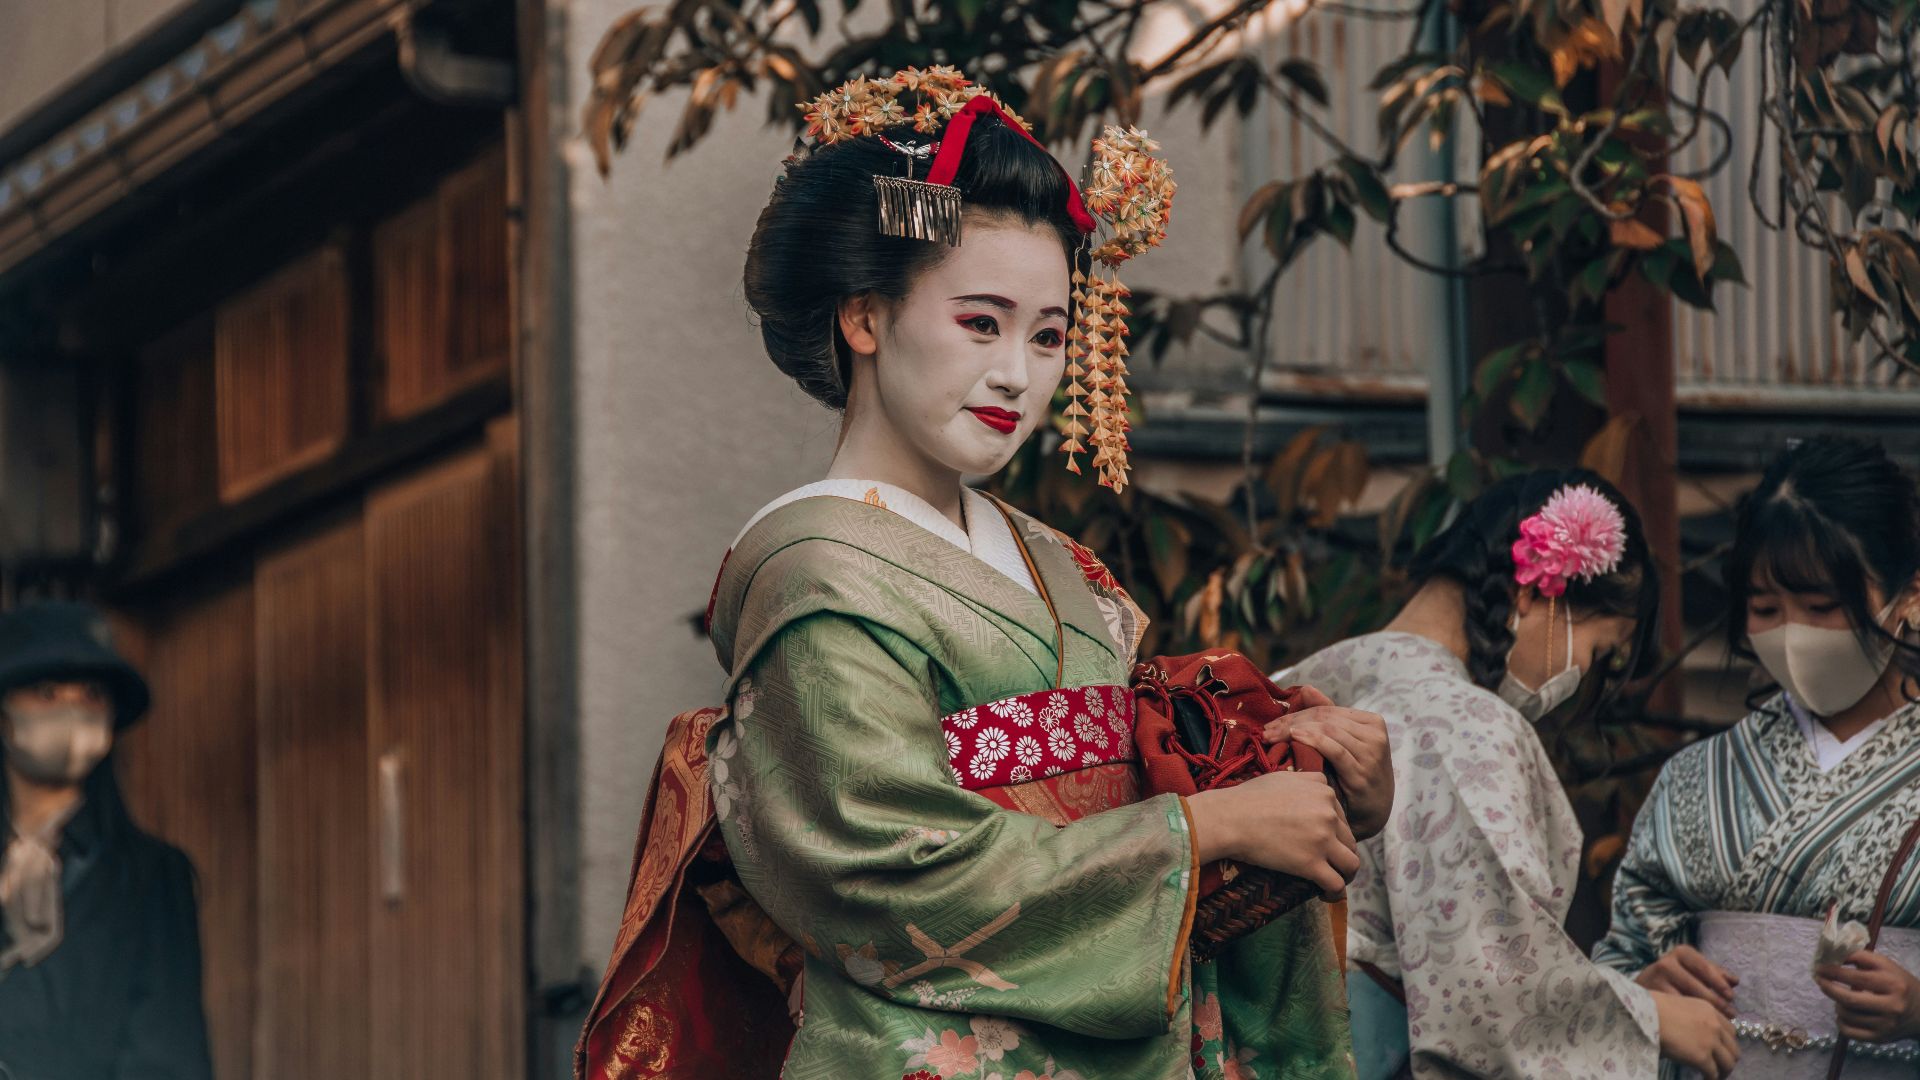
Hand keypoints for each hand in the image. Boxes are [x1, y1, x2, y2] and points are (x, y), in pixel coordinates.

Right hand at [1185, 771, 1358, 900]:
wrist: (1229, 818)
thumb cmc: (1247, 798)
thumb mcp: (1283, 777)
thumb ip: (1306, 780)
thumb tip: (1315, 786)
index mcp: (1324, 791)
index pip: (1342, 817)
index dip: (1334, 831)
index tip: (1322, 842)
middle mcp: (1328, 814)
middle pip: (1349, 839)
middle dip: (1340, 852)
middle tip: (1327, 863)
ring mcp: (1322, 839)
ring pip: (1352, 863)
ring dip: (1346, 874)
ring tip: (1334, 880)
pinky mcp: (1311, 863)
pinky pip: (1337, 884)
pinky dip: (1335, 893)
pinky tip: (1325, 895)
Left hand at [1263, 703, 1392, 839]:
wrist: (1371, 812)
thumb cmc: (1352, 774)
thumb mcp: (1342, 743)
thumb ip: (1327, 716)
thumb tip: (1306, 688)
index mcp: (1372, 721)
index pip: (1327, 710)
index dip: (1296, 713)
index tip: (1272, 723)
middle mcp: (1375, 734)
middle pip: (1325, 719)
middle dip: (1292, 722)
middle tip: (1267, 731)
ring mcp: (1371, 754)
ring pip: (1328, 730)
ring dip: (1296, 731)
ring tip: (1274, 737)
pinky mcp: (1362, 773)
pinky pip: (1335, 750)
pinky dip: (1313, 740)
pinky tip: (1294, 738)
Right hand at [1636, 945, 1738, 1017]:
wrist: (1641, 992)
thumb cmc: (1676, 979)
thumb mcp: (1695, 971)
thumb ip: (1714, 974)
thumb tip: (1735, 981)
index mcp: (1681, 953)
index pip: (1704, 966)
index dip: (1719, 982)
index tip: (1731, 997)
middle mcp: (1667, 962)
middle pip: (1696, 984)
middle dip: (1716, 1001)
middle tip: (1731, 1014)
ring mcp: (1656, 979)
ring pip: (1686, 998)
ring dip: (1705, 1011)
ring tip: (1719, 1022)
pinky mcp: (1651, 996)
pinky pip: (1675, 1009)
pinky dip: (1689, 1017)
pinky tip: (1700, 1024)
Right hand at [1652, 990, 1738, 1079]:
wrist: (1645, 1014)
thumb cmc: (1653, 1008)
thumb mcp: (1680, 1005)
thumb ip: (1692, 1018)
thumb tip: (1690, 1034)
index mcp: (1709, 1010)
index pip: (1730, 1030)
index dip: (1727, 1043)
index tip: (1720, 1050)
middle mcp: (1715, 1026)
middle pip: (1734, 1048)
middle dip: (1729, 1059)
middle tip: (1720, 1066)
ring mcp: (1710, 1042)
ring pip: (1728, 1063)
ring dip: (1724, 1071)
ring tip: (1716, 1076)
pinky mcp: (1702, 1057)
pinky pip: (1713, 1073)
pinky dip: (1711, 1078)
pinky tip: (1705, 1079)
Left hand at [1815, 950, 1919, 1041]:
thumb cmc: (1899, 984)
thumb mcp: (1886, 966)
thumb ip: (1860, 957)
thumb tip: (1831, 955)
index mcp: (1893, 984)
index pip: (1856, 977)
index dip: (1833, 971)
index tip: (1819, 967)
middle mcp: (1891, 1006)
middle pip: (1848, 999)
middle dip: (1828, 987)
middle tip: (1819, 980)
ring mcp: (1886, 1025)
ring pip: (1846, 1015)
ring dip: (1836, 1003)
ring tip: (1839, 997)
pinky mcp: (1880, 1038)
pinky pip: (1848, 1031)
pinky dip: (1839, 1021)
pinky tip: (1842, 1014)